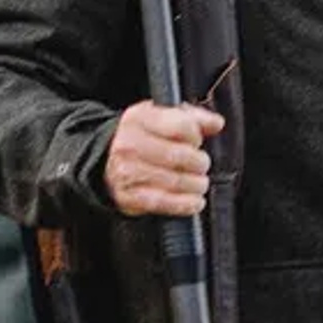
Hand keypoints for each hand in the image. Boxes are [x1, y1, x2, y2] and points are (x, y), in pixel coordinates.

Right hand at [104, 101, 223, 216]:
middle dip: (199, 163)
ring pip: (176, 181)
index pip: (181, 126)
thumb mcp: (162, 118)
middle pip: (180, 156)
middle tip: (200, 165)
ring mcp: (127, 171)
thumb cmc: (142, 138)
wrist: (106, 161)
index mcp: (139, 118)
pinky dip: (185, 204)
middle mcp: (130, 144)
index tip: (196, 142)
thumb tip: (216, 123)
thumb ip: (193, 118)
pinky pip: (165, 203)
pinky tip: (195, 201)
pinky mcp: (130, 196)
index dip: (196, 136)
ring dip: (196, 184)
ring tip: (198, 182)